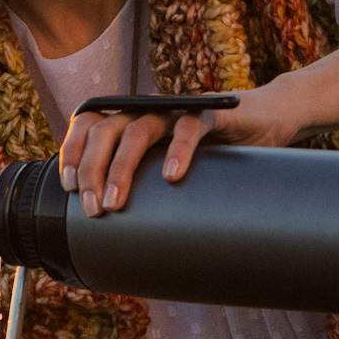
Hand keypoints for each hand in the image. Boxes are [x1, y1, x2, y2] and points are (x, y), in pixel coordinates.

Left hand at [59, 78, 310, 214]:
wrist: (270, 121)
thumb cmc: (216, 154)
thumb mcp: (173, 171)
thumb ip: (148, 185)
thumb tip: (116, 229)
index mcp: (135, 121)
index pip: (89, 126)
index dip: (73, 152)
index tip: (68, 189)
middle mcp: (151, 112)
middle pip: (106, 131)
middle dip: (92, 171)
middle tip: (94, 209)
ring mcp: (178, 110)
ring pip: (138, 130)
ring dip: (122, 167)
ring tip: (117, 203)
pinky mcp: (211, 112)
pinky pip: (190, 127)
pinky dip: (178, 150)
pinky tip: (171, 176)